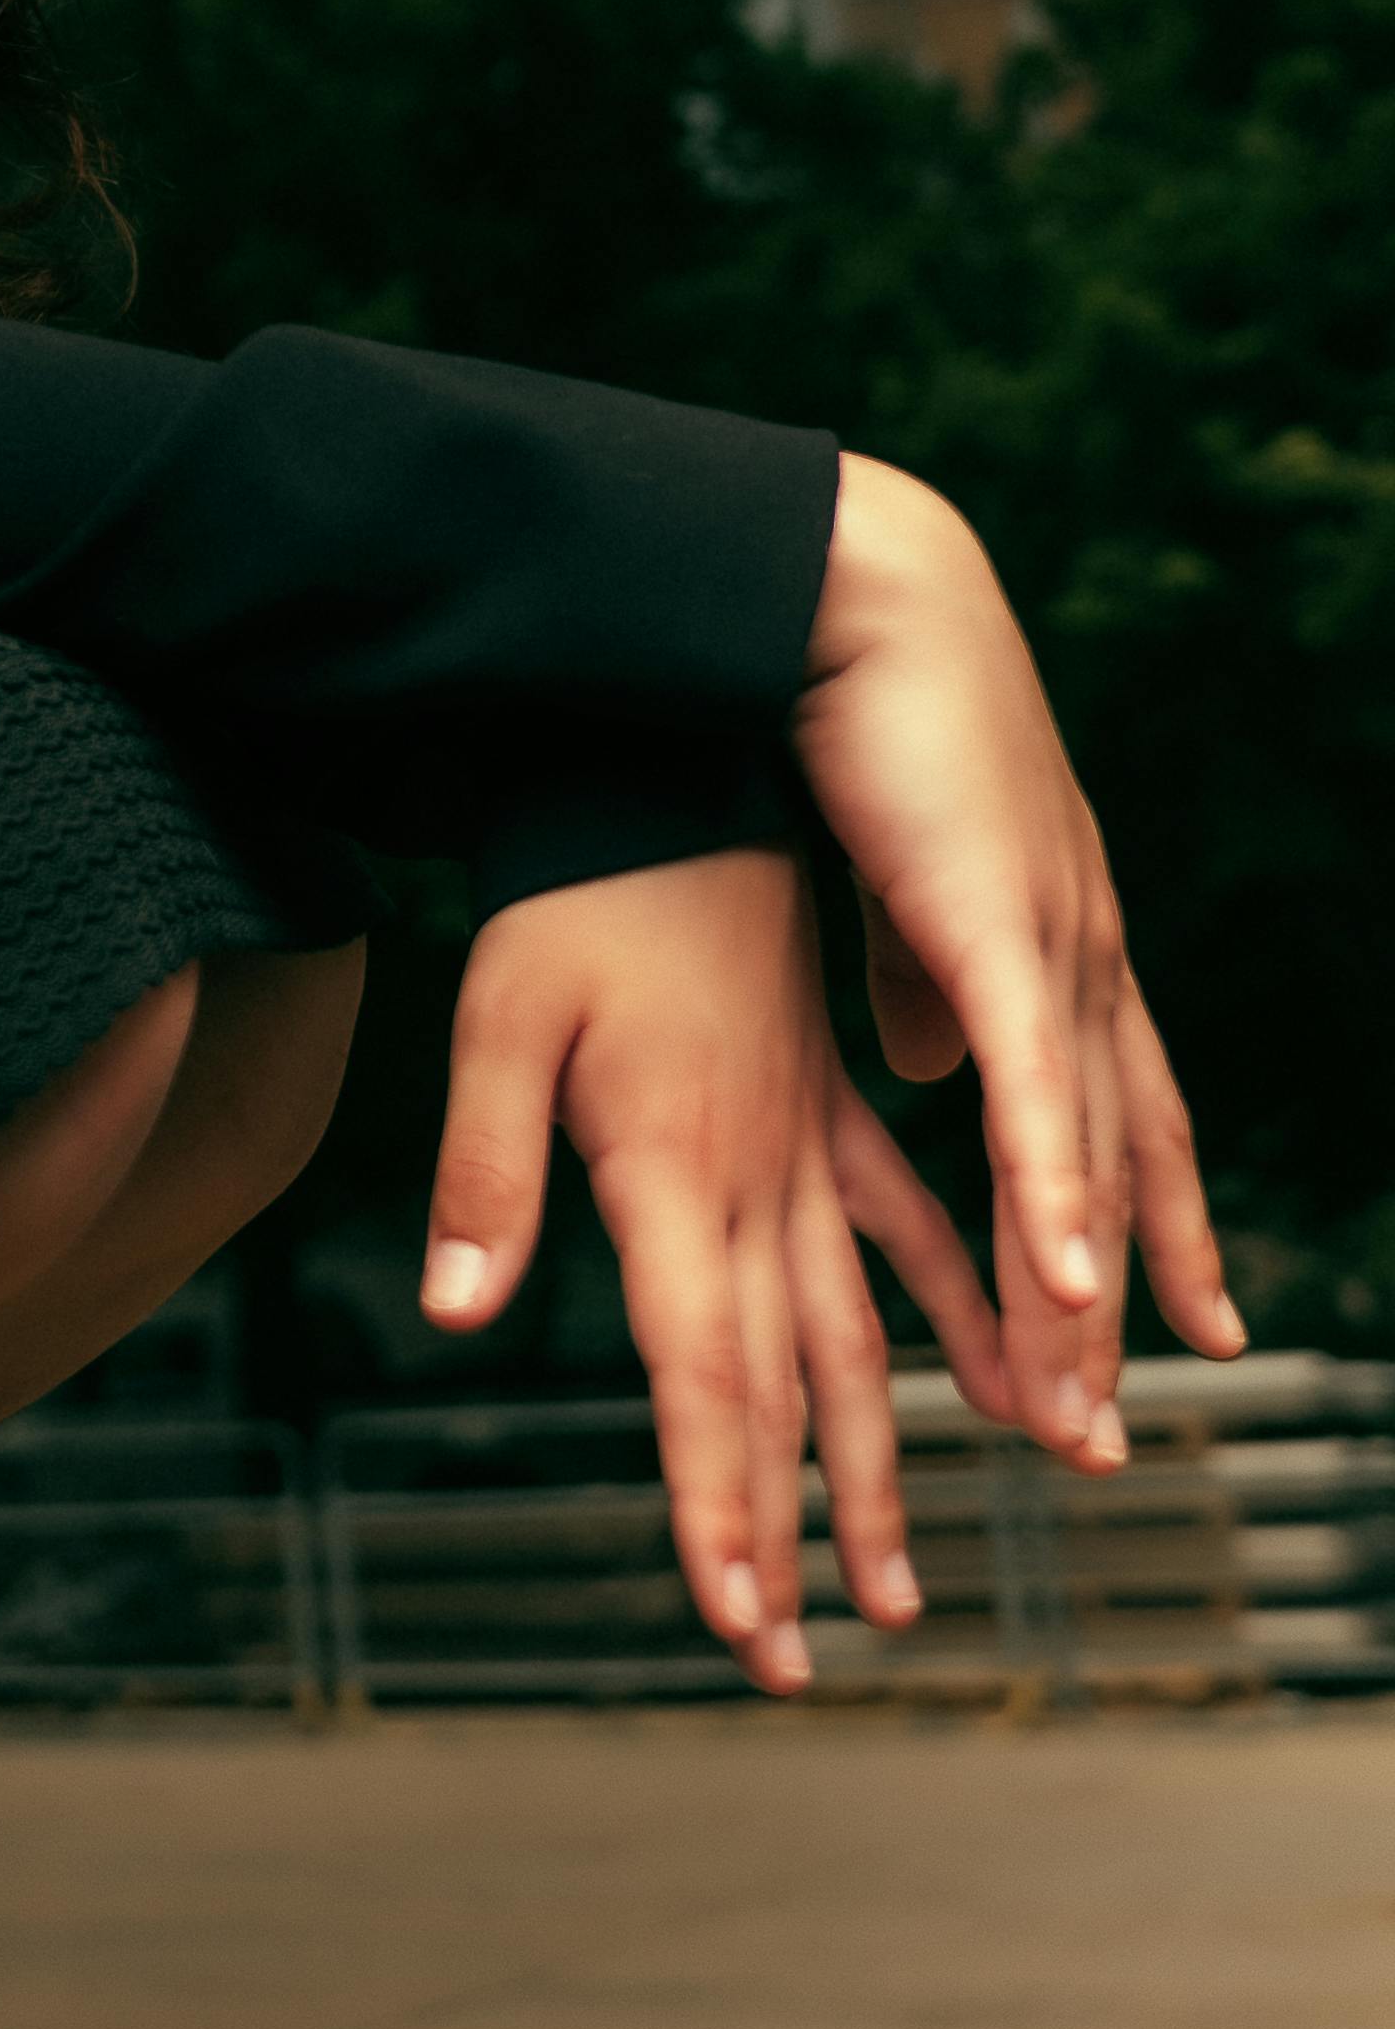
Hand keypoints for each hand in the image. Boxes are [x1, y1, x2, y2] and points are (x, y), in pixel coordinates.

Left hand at [421, 846, 1015, 1692]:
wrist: (674, 778)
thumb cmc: (572, 898)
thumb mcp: (498, 1016)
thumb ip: (484, 1170)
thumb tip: (453, 1312)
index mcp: (677, 1171)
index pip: (703, 1374)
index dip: (719, 1503)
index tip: (736, 1618)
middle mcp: (760, 1182)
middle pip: (780, 1390)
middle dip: (785, 1534)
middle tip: (791, 1662)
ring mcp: (808, 1150)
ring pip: (854, 1341)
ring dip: (869, 1470)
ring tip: (893, 1599)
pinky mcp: (829, 1111)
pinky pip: (904, 1234)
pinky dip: (955, 1322)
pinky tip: (1011, 1396)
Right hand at [792, 453, 1237, 1451]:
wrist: (846, 591)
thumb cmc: (853, 721)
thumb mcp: (896, 886)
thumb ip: (915, 981)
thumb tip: (921, 1065)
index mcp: (1053, 941)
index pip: (1128, 1115)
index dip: (1156, 1226)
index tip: (1183, 1330)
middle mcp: (1082, 951)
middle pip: (1120, 1166)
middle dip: (1113, 1310)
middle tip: (1103, 1437)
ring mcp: (1056, 939)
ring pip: (1089, 1151)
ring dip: (1082, 1292)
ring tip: (1072, 1412)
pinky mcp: (1001, 924)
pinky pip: (1037, 1087)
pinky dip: (1054, 1191)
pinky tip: (1064, 1283)